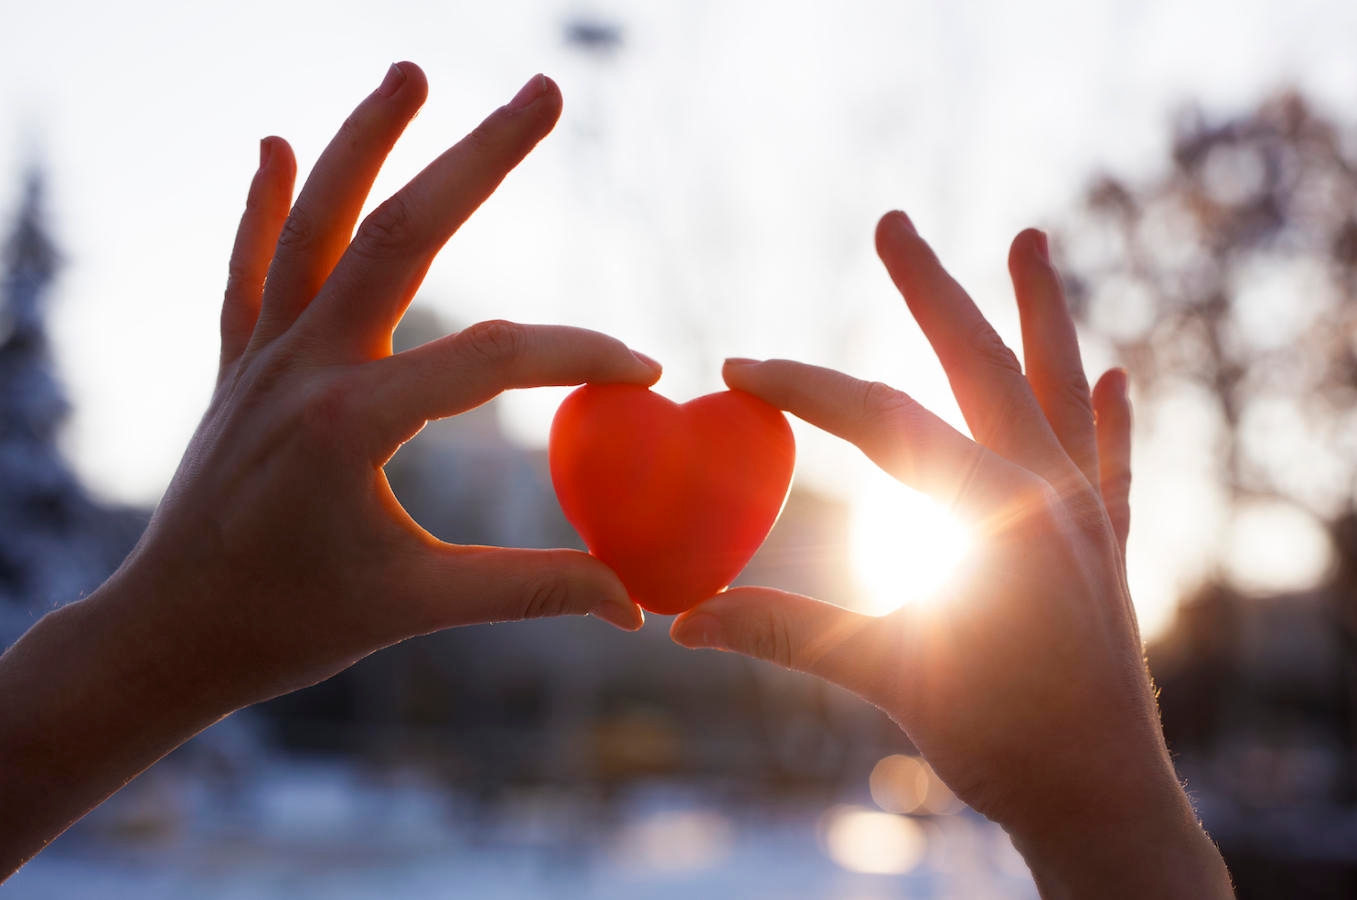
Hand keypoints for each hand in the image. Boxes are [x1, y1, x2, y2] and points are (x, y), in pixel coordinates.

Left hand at [0, 63, 653, 874]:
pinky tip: (275, 144)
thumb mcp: (420, 606)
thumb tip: (636, 603)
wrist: (168, 636)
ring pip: (316, 222)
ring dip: (363, 139)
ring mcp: (264, 356)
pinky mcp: (240, 364)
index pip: (491, 358)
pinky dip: (262, 203)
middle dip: (479, 157)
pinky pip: (251, 267)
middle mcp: (304, 366)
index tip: (645, 370)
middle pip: (401, 234)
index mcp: (354, 424)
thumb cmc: (294, 628)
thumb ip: (533, 590)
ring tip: (412, 70)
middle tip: (545, 90)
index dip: (579, 355)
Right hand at [671, 213, 1231, 896]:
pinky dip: (1108, 416)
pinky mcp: (1108, 546)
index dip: (804, 388)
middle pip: (979, 364)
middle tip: (892, 222)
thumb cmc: (1002, 742)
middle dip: (931, 290)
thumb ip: (788, 632)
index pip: (882, 420)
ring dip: (1040, 312)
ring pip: (1058, 387)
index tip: (739, 368)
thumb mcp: (888, 676)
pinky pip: (1110, 460)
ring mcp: (1087, 513)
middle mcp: (1048, 491)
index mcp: (992, 510)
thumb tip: (683, 623)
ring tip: (1031, 239)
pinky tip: (1115, 374)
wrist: (1105, 801)